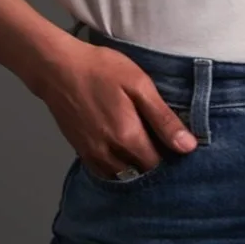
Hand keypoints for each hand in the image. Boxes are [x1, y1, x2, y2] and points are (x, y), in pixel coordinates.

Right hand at [26, 35, 195, 177]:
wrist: (57, 68)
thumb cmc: (100, 70)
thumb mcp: (139, 85)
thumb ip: (163, 118)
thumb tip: (188, 147)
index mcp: (128, 138)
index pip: (158, 164)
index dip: (169, 156)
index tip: (173, 143)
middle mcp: (109, 154)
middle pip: (139, 173)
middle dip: (152, 163)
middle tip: (158, 142)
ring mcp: (92, 155)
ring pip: (121, 175)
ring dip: (133, 167)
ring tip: (140, 146)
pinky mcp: (80, 151)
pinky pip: (103, 171)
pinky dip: (115, 167)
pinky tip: (120, 149)